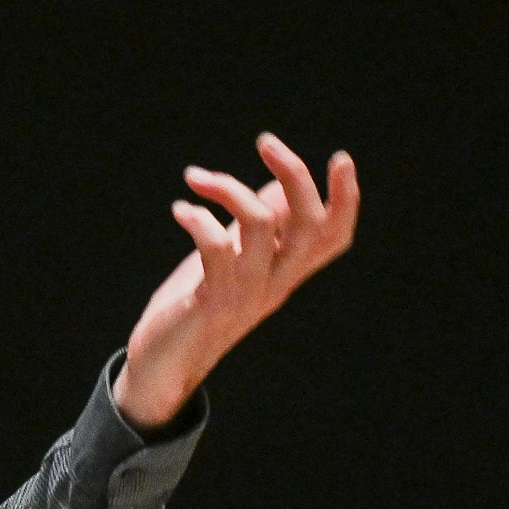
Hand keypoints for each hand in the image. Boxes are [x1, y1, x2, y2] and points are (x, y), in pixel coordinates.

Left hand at [112, 132, 358, 432]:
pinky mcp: (213, 302)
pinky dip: (198, 219)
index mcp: (286, 274)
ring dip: (230, 188)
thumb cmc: (194, 308)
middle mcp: (276, 284)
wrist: (162, 367)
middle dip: (295, 174)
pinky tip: (180, 210)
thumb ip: (257, 229)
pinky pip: (216, 248)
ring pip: (263, 225)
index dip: (346, 199)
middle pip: (310, 224)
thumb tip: (278, 186)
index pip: (335, 237)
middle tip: (266, 142)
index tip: (340, 158)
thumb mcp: (233, 262)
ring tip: (195, 177)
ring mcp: (247, 294)